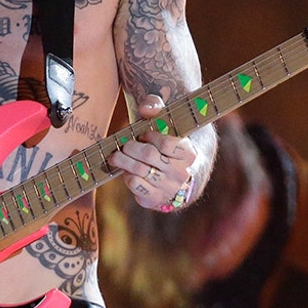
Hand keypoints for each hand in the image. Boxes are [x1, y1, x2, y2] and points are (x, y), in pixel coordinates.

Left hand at [108, 95, 197, 211]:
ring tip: (118, 155)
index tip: (144, 134)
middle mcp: (181, 173)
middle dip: (131, 147)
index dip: (150, 136)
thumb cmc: (167, 144)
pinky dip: (127, 176)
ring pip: (139, 171)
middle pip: (148, 155)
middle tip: (125, 144)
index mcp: (189, 154)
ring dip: (123, 160)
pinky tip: (128, 171)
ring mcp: (169, 189)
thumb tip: (145, 109)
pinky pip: (135, 186)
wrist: (175, 176)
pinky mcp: (156, 200)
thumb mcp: (166, 122)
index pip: (167, 143)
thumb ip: (156, 107)